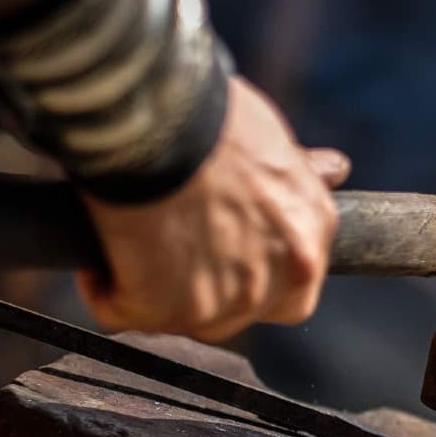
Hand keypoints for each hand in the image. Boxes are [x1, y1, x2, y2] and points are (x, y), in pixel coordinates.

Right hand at [75, 76, 348, 340]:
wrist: (161, 121)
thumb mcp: (276, 139)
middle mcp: (283, 275)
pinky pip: (124, 314)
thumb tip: (336, 168)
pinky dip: (105, 290)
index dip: (250, 267)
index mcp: (312, 232)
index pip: (292, 282)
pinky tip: (99, 261)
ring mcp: (228, 301)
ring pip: (185, 318)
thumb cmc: (211, 117)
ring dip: (156, 291)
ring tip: (130, 247)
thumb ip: (300, 171)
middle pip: (240, 308)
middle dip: (204, 285)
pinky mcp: (168, 311)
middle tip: (167, 245)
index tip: (218, 244)